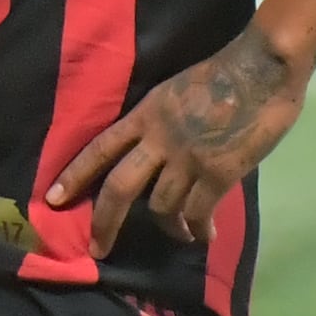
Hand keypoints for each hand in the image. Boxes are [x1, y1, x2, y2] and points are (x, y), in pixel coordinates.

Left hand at [46, 26, 307, 255]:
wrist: (262, 66)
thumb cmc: (226, 72)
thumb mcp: (176, 92)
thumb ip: (163, 123)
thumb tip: (161, 155)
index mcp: (146, 114)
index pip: (100, 147)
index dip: (75, 175)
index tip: (53, 198)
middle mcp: (159, 138)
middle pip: (119, 188)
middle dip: (105, 222)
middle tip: (97, 248)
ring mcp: (187, 157)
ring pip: (161, 207)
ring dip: (169, 228)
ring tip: (181, 235)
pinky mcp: (217, 172)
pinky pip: (197, 213)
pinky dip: (197, 230)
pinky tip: (204, 236)